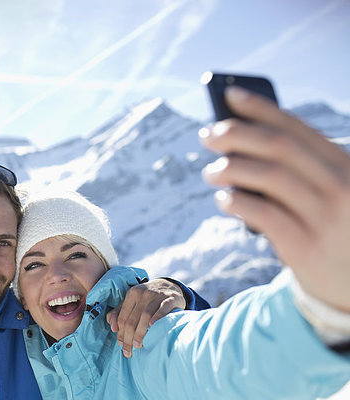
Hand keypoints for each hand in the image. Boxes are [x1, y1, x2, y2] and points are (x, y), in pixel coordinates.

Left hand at [106, 278, 185, 357]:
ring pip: (146, 315)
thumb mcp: (131, 302)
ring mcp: (157, 295)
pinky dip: (157, 317)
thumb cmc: (146, 298)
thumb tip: (113, 328)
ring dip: (140, 332)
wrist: (168, 286)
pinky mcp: (171, 298)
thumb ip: (118, 313)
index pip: (123, 317)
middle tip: (129, 351)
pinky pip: (163, 308)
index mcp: (132, 294)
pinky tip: (153, 326)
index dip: (120, 333)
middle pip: (132, 319)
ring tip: (138, 345)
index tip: (121, 345)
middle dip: (129, 337)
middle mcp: (143, 293)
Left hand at [199, 86, 349, 311]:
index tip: (230, 94)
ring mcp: (326, 218)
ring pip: (268, 177)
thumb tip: (238, 142)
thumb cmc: (334, 231)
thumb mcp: (328, 194)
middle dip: (237, 134)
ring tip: (210, 171)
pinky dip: (236, 201)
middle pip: (278, 147)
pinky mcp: (306, 248)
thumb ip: (296, 170)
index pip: (297, 128)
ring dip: (230, 168)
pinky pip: (263, 214)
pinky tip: (222, 199)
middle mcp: (341, 187)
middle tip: (206, 134)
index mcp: (346, 166)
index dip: (261, 108)